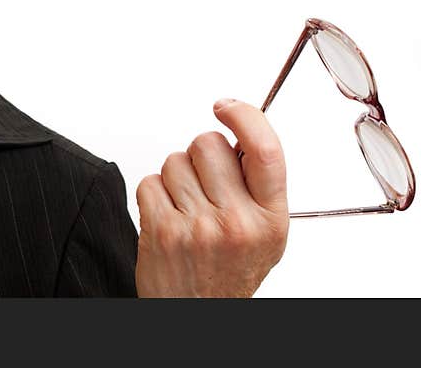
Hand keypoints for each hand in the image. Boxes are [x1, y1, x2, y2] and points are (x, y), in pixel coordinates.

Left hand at [135, 98, 288, 296]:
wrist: (197, 313)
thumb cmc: (227, 272)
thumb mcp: (265, 232)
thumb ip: (257, 184)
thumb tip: (238, 131)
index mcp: (271, 218)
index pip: (265, 149)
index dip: (245, 116)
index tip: (227, 107)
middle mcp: (237, 222)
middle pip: (208, 144)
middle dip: (201, 155)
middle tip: (204, 184)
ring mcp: (198, 226)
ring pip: (175, 161)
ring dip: (175, 177)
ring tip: (186, 208)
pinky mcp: (162, 230)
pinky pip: (149, 182)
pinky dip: (154, 194)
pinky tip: (168, 217)